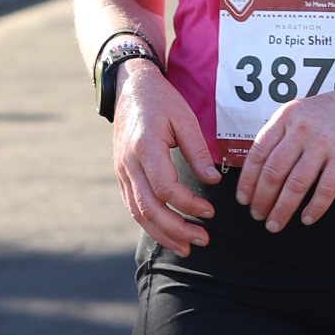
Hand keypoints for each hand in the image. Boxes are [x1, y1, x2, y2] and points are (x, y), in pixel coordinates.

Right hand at [113, 65, 219, 253]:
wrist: (129, 87)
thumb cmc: (161, 100)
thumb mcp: (185, 118)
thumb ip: (198, 151)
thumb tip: (213, 182)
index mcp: (146, 147)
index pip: (166, 188)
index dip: (189, 205)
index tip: (210, 211)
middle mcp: (129, 163)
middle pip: (149, 209)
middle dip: (176, 230)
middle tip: (202, 240)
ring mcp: (122, 171)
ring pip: (138, 213)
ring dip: (162, 234)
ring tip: (186, 248)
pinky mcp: (121, 175)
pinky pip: (132, 206)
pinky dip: (150, 224)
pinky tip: (168, 234)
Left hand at [237, 77, 334, 230]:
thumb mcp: (303, 112)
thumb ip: (283, 134)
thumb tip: (261, 167)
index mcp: (286, 117)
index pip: (258, 153)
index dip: (247, 180)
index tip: (243, 199)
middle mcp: (301, 129)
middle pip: (273, 172)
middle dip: (262, 199)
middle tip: (257, 216)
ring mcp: (323, 142)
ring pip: (296, 184)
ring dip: (282, 209)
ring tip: (275, 224)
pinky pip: (326, 188)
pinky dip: (315, 207)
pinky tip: (307, 218)